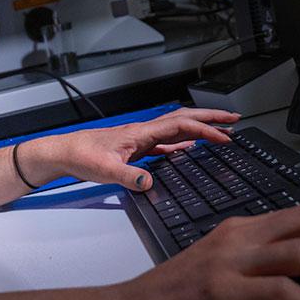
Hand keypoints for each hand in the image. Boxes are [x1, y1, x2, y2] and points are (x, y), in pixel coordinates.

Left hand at [27, 107, 238, 190]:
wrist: (64, 153)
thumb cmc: (81, 156)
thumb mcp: (105, 170)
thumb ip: (129, 176)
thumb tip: (150, 182)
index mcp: (141, 133)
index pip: (181, 125)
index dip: (206, 129)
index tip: (226, 136)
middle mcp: (145, 132)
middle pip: (185, 119)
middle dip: (212, 118)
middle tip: (235, 119)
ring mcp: (142, 139)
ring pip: (178, 129)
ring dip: (201, 129)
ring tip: (221, 132)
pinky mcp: (137, 149)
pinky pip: (167, 143)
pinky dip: (184, 143)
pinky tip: (191, 149)